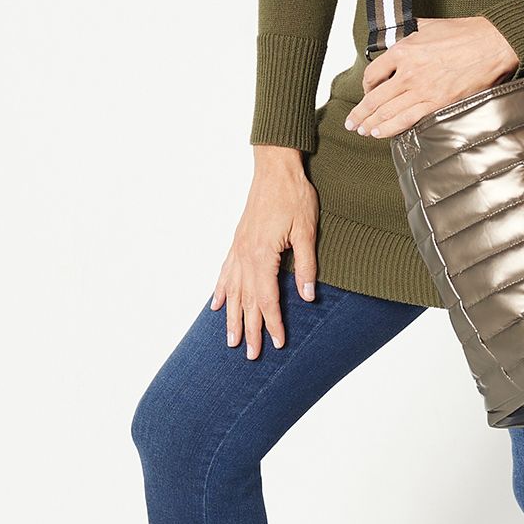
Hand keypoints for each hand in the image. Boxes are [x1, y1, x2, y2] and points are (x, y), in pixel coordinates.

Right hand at [210, 146, 319, 357]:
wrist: (275, 168)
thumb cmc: (294, 196)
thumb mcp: (307, 231)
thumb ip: (305, 266)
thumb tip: (307, 296)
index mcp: (262, 255)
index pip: (267, 298)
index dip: (273, 323)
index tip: (277, 343)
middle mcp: (245, 255)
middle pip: (247, 300)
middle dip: (249, 329)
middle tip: (250, 355)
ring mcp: (238, 249)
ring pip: (232, 291)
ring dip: (232, 317)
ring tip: (230, 341)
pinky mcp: (237, 241)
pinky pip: (225, 272)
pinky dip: (220, 291)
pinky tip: (216, 305)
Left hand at [343, 16, 518, 138]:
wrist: (492, 45)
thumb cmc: (466, 34)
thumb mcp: (428, 25)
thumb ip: (408, 32)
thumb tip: (397, 36)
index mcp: (404, 50)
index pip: (372, 74)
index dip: (365, 86)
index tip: (366, 92)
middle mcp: (408, 72)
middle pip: (374, 98)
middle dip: (360, 113)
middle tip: (352, 122)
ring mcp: (421, 90)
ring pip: (386, 112)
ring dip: (370, 124)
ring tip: (362, 130)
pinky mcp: (436, 103)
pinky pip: (406, 120)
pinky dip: (389, 129)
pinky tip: (380, 133)